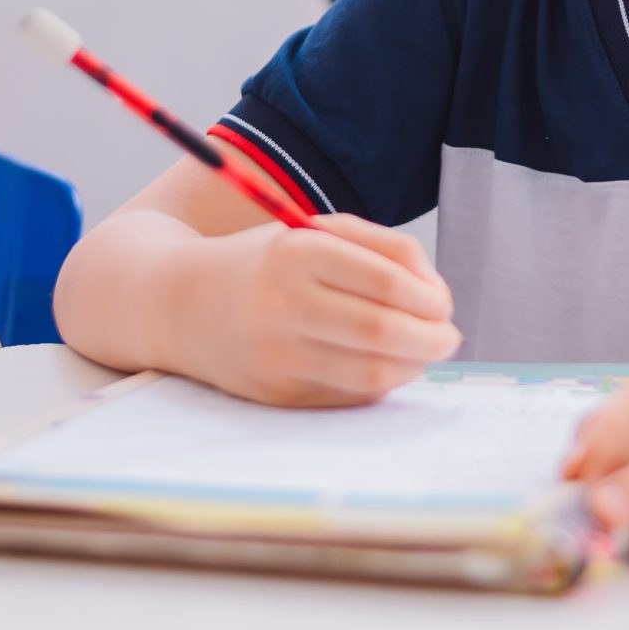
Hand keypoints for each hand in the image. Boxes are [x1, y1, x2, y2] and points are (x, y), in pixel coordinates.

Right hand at [190, 215, 461, 407]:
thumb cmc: (268, 262)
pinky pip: (348, 396)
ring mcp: (276, 356)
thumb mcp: (318, 233)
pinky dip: (380, 384)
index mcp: (296, 254)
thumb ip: (386, 251)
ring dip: (413, 366)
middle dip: (432, 339)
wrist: (179, 304)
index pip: (387, 283)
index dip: (430, 299)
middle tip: (448, 336)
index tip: (444, 304)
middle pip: (383, 334)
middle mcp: (282, 306)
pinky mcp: (275, 394)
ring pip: (372, 375)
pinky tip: (385, 367)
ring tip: (422, 352)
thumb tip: (439, 300)